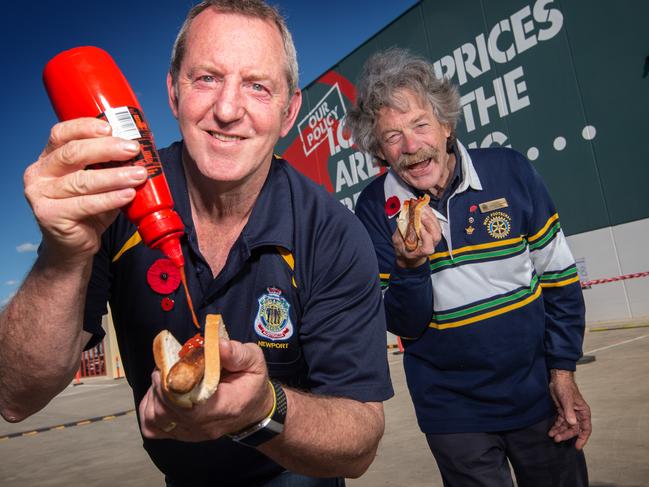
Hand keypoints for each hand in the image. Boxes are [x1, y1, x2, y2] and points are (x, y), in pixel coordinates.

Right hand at [23, 118, 146, 265]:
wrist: (74, 246)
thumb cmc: (88, 210)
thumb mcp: (98, 182)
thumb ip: (109, 166)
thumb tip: (140, 152)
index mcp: (48, 158)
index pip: (61, 134)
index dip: (85, 127)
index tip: (111, 127)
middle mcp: (39, 174)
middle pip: (73, 154)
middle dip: (107, 149)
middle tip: (133, 149)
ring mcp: (41, 195)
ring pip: (82, 180)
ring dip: (115, 176)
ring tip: (139, 174)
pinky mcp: (50, 215)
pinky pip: (86, 204)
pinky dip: (110, 198)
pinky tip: (128, 194)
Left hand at [139, 339, 274, 441]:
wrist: (253, 410)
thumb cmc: (251, 383)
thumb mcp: (253, 362)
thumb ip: (236, 353)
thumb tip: (218, 344)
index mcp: (224, 406)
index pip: (189, 405)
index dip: (173, 385)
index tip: (171, 365)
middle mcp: (205, 425)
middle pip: (167, 411)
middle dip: (160, 384)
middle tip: (166, 365)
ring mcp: (191, 432)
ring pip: (156, 418)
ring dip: (154, 394)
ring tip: (165, 377)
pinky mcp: (181, 433)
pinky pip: (153, 427)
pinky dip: (150, 409)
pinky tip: (160, 394)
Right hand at [393, 205, 441, 267]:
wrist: (411, 254)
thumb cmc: (405, 250)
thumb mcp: (398, 243)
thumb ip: (400, 232)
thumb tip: (402, 219)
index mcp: (423, 251)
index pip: (428, 245)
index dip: (425, 235)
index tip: (418, 227)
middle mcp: (432, 245)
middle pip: (436, 234)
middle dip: (429, 222)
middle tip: (420, 213)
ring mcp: (434, 237)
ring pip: (437, 226)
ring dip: (430, 215)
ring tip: (421, 207)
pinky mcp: (434, 230)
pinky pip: (435, 221)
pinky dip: (430, 213)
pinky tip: (424, 206)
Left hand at [548, 369, 591, 449]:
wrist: (557, 379)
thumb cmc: (565, 387)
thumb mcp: (567, 400)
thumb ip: (569, 412)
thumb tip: (572, 424)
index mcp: (583, 412)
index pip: (586, 429)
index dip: (582, 438)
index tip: (577, 446)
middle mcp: (577, 414)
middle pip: (574, 429)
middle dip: (566, 435)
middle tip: (557, 439)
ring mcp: (569, 413)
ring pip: (566, 427)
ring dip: (560, 432)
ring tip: (552, 436)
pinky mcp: (562, 411)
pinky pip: (560, 422)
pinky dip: (556, 427)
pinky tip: (551, 431)